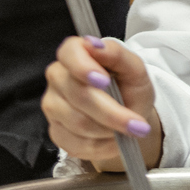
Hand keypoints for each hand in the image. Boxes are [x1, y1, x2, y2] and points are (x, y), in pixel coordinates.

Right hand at [42, 36, 163, 170]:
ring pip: (78, 122)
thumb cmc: (130, 88)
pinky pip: (75, 143)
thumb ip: (116, 54)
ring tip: (127, 129)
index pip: (69, 53)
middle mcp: (58, 77)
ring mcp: (53, 105)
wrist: (130, 116)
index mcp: (75, 53)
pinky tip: (113, 140)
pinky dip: (100, 145)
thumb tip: (96, 44)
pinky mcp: (55, 131)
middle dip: (111, 112)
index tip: (104, 81)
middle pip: (77, 95)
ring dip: (108, 130)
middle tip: (136, 124)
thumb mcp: (134, 69)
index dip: (83, 67)